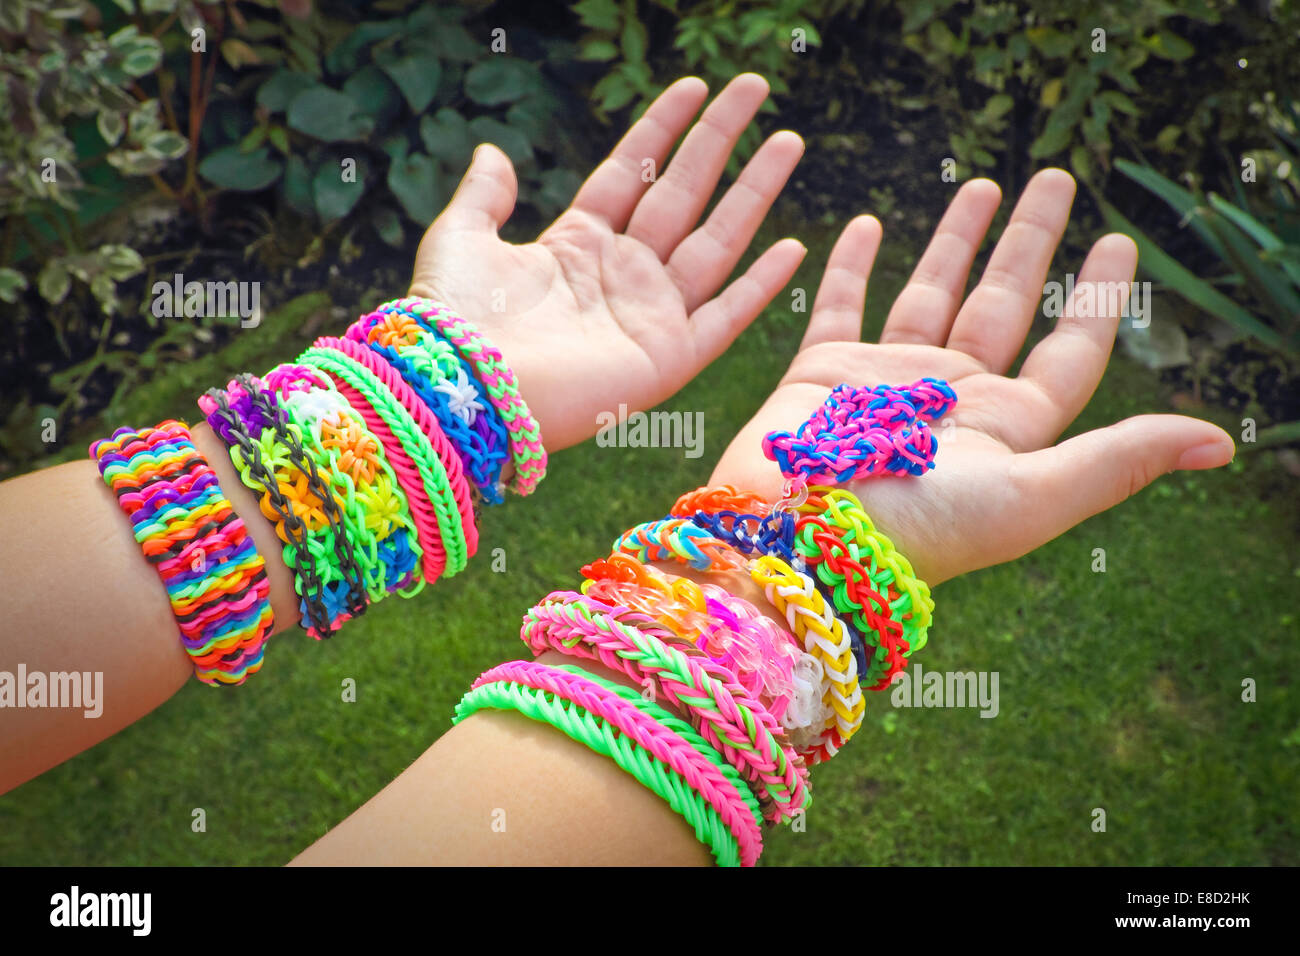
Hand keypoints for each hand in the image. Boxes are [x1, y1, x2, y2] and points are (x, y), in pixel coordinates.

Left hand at [407, 74, 806, 452]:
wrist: (468, 389)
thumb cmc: (456, 319)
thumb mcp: (462, 237)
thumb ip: (486, 195)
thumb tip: (494, 150)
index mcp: (575, 245)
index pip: (631, 173)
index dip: (662, 129)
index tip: (695, 87)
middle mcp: (620, 276)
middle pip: (684, 194)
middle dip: (721, 139)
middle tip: (756, 87)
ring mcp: (649, 316)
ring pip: (717, 241)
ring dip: (755, 192)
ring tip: (790, 140)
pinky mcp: (669, 359)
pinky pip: (727, 316)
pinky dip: (761, 286)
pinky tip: (795, 247)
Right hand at [710, 169, 1235, 585]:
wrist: (799, 543)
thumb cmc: (918, 531)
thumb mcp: (1031, 496)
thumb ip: (1116, 461)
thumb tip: (1219, 443)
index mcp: (1007, 426)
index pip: (1068, 350)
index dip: (1098, 298)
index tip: (1119, 242)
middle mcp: (952, 397)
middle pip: (1005, 303)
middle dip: (1030, 241)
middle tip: (1054, 180)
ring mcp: (886, 381)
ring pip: (931, 292)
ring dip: (957, 239)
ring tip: (980, 185)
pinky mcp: (824, 372)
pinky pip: (842, 304)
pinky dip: (850, 265)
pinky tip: (865, 225)